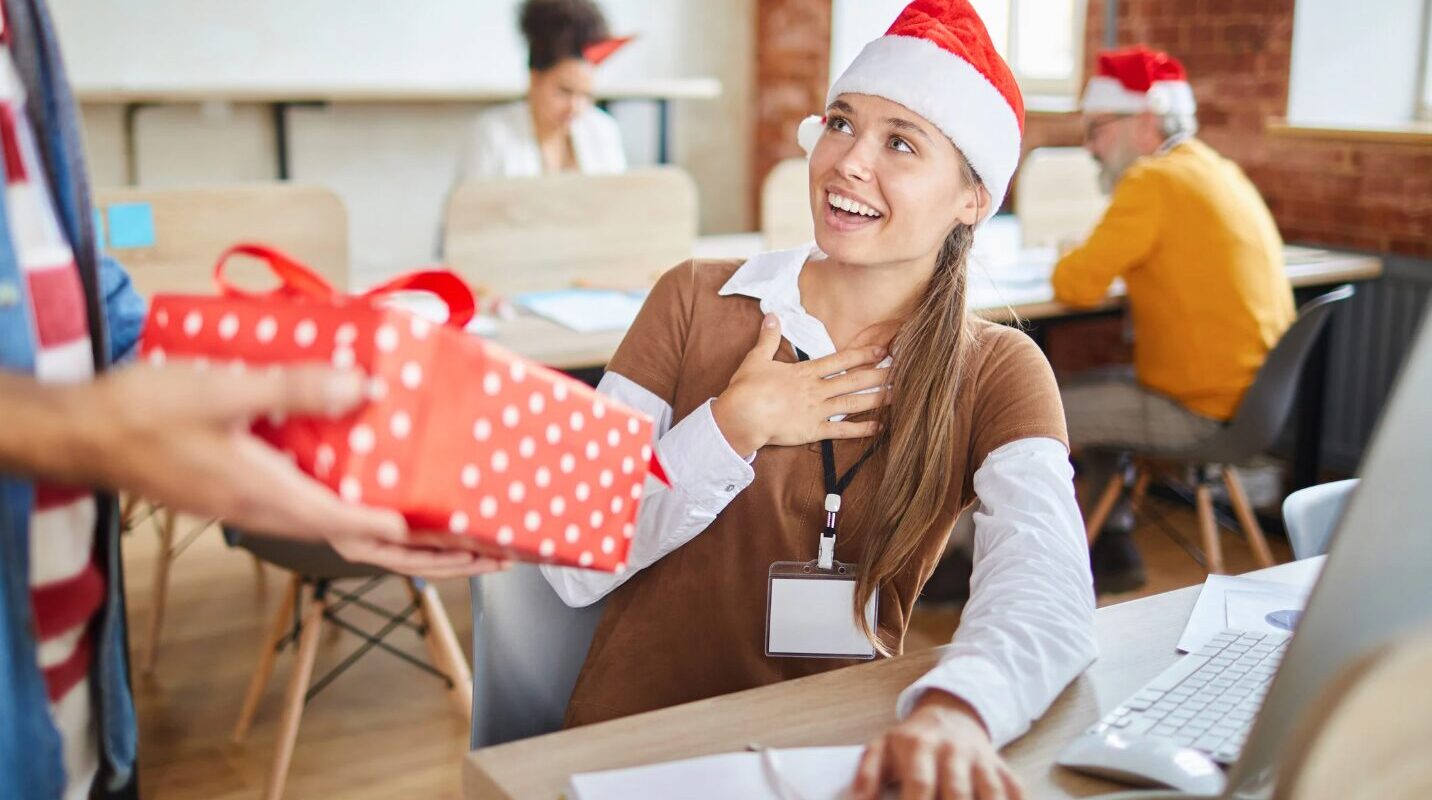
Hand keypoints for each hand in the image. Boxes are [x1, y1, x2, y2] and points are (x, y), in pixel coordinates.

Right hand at [69, 362, 508, 577]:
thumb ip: (299, 389)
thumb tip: (368, 388)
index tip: (476, 544)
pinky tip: (384, 491)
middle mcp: (278, 513)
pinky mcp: (253, 491)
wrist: (82, 433)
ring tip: (457, 534)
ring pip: (351, 531)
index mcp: (278, 500)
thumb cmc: (144, 414)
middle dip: (438, 555)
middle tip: (493, 554)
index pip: (370, 531)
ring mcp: (264, 506)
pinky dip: (367, 510)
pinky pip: (324, 510)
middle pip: (373, 546)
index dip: (428, 541)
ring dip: (409, 538)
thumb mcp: (227, 390)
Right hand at [710, 314, 888, 455]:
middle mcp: (816, 390)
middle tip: (902, 371)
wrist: (741, 416)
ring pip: (853, 403)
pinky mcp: (813, 431)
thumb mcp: (756, 358)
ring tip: (899, 395)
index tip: (882, 351)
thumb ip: (768, 338)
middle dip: (879, 375)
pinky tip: (879, 427)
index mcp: (805, 372)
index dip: (863, 355)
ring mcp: (817, 411)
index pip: (840, 360)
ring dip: (877, 399)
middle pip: (853, 380)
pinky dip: (861, 429)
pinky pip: (842, 430)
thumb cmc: (747, 388)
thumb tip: (772, 315)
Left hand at [850, 692, 1022, 799]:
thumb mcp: (882, 749)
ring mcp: (981, 761)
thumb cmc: (911, 742)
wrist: (951, 713)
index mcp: (919, 747)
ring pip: (990, 792)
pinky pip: (1016, 790)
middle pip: (957, 793)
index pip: (919, 784)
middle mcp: (952, 752)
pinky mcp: (1002, 769)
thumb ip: (867, 776)